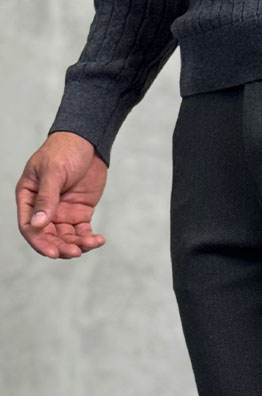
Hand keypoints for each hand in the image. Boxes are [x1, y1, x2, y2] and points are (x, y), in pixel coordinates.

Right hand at [16, 133, 107, 258]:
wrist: (88, 142)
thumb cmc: (64, 150)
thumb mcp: (53, 172)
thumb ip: (46, 198)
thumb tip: (38, 224)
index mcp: (28, 197)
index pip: (28, 226)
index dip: (39, 242)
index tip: (53, 253)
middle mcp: (43, 208)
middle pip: (48, 237)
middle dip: (61, 247)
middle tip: (76, 252)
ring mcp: (62, 212)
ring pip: (66, 237)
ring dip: (78, 244)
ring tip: (92, 243)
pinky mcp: (80, 213)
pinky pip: (82, 232)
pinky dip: (89, 239)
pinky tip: (99, 240)